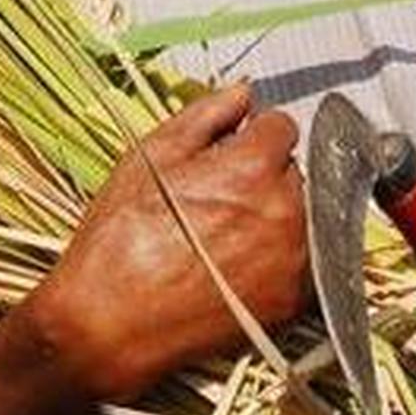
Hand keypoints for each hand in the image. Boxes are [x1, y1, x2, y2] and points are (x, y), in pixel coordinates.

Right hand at [26, 82, 309, 402]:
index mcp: (252, 166)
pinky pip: (304, 262)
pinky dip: (280, 258)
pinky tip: (238, 265)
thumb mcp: (151, 155)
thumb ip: (205, 115)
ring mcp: (294, 260)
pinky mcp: (293, 301)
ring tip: (224, 235)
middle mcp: (285, 211)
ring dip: (274, 216)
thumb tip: (243, 94)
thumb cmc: (121, 237)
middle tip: (216, 197)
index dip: (251, 135)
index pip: (281, 126)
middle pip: (293, 171)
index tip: (228, 151)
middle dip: (263, 175)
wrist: (111, 321)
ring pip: (302, 216)